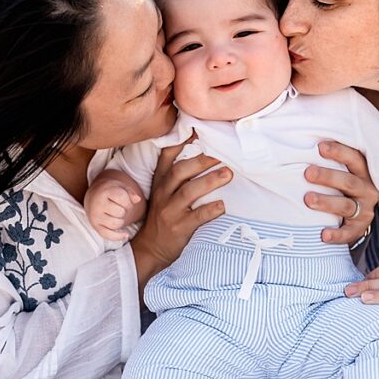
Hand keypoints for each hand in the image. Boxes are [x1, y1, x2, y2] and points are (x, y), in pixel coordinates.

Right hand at [86, 181, 140, 241]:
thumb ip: (131, 192)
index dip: (128, 200)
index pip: (122, 198)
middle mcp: (98, 205)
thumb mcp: (120, 188)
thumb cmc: (111, 192)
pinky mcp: (96, 226)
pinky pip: (108, 235)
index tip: (126, 200)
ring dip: (121, 221)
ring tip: (118, 215)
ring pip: (116, 224)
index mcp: (104, 192)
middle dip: (124, 211)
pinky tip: (126, 234)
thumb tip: (138, 199)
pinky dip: (118, 236)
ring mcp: (95, 216)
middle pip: (120, 212)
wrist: (94, 197)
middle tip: (121, 207)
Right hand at [130, 131, 230, 286]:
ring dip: (210, 181)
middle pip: (180, 171)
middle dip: (202, 161)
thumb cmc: (163, 214)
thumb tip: (200, 147)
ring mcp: (170, 211)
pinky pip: (196, 217)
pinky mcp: (179, 228)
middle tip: (222, 154)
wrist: (151, 248)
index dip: (180, 141)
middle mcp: (164, 193)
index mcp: (161, 181)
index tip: (197, 130)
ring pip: (189, 192)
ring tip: (228, 174)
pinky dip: (210, 210)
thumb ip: (177, 172)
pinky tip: (223, 206)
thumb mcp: (163, 191)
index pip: (167, 156)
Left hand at [304, 140, 378, 244]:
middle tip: (307, 172)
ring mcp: (364, 210)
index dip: (339, 152)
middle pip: (348, 181)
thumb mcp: (343, 168)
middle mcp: (366, 189)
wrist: (359, 214)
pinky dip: (337, 235)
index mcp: (363, 171)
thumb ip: (328, 156)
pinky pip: (348, 233)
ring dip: (327, 202)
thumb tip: (298, 134)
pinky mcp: (359, 229)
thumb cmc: (341, 184)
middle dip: (328, 176)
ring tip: (307, 199)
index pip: (354, 159)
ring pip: (346, 206)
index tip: (319, 147)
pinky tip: (323, 235)